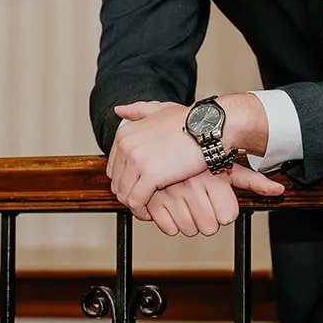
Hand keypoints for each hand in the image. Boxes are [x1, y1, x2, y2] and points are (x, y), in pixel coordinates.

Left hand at [105, 101, 207, 216]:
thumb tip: (118, 110)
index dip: (125, 182)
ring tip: (148, 209)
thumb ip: (137, 111)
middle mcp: (127, 146)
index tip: (139, 188)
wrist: (209, 128)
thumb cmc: (190, 120)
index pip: (113, 168)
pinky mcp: (151, 175)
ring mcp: (137, 160)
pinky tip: (153, 212)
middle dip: (129, 195)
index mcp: (125, 134)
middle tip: (144, 202)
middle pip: (117, 183)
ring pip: (124, 194)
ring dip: (135, 205)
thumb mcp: (159, 109)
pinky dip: (143, 211)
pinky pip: (137, 201)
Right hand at [139, 167, 286, 237]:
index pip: (227, 217)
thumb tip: (279, 190)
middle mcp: (193, 186)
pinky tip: (171, 209)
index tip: (219, 207)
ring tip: (186, 206)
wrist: (164, 141)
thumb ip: (253, 181)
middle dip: (206, 222)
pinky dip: (168, 223)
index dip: (223, 215)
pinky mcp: (151, 200)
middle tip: (202, 208)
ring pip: (188, 229)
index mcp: (212, 178)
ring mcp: (171, 193)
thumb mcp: (227, 165)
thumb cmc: (199, 156)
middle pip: (209, 227)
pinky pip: (168, 227)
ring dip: (187, 223)